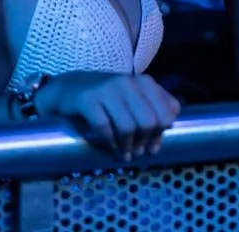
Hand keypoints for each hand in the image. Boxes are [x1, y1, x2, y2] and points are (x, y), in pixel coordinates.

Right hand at [36, 72, 180, 162]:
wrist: (69, 87)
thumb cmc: (106, 96)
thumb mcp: (133, 96)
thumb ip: (154, 105)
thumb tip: (170, 126)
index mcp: (144, 82)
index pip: (166, 111)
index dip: (161, 133)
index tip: (154, 146)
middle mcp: (128, 83)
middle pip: (148, 120)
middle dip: (145, 141)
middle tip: (139, 153)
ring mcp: (107, 90)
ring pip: (128, 126)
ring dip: (128, 146)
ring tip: (126, 155)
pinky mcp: (88, 100)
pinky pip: (104, 127)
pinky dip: (110, 142)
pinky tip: (111, 149)